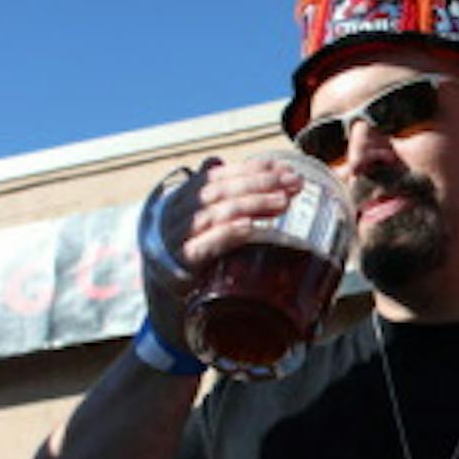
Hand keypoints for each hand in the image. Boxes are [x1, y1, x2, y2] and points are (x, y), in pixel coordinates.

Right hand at [139, 157, 305, 324]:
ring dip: (252, 205)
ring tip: (282, 203)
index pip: (221, 175)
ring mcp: (177, 238)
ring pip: (216, 213)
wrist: (164, 294)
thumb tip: (230, 163)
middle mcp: (178, 212)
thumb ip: (218, 193)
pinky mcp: (180, 264)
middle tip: (293, 183)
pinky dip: (226, 234)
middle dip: (260, 183)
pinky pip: (204, 246)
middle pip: (221, 190)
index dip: (254, 168)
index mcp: (185, 197)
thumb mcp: (202, 220)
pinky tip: (248, 227)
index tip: (286, 168)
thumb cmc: (189, 250)